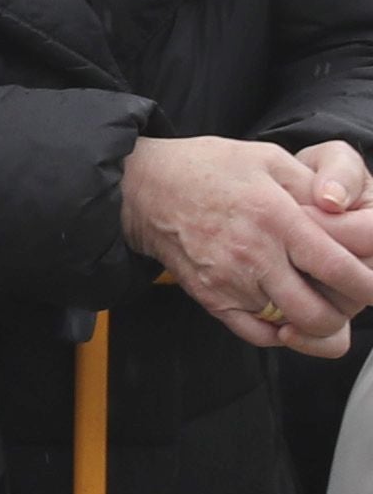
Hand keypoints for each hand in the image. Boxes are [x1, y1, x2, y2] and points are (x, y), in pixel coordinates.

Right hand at [121, 131, 372, 357]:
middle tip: (350, 296)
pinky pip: (258, 335)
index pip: (338, 268)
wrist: (143, 187)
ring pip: (292, 328)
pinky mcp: (211, 299)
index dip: (369, 285)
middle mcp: (253, 255)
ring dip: (314, 321)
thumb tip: (350, 211)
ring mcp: (229, 283)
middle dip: (347, 312)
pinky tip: (286, 311)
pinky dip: (282, 332)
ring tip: (317, 297)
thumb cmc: (210, 168)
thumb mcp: (270, 158)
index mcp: (275, 218)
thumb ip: (316, 186)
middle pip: (319, 313)